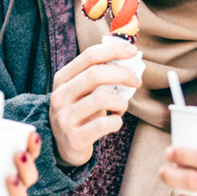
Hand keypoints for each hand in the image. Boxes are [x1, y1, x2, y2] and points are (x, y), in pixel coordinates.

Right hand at [49, 40, 140, 166]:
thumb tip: (128, 59)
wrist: (62, 145)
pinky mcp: (74, 138)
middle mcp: (60, 96)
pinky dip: (117, 120)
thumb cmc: (80, 112)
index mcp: (62, 79)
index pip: (89, 56)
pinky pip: (104, 124)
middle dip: (122, 74)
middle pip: (95, 74)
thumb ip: (99, 75)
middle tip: (136, 80)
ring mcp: (65, 118)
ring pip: (102, 99)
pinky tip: (115, 120)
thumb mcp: (81, 91)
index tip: (132, 51)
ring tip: (121, 106)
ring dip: (120, 101)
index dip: (114, 50)